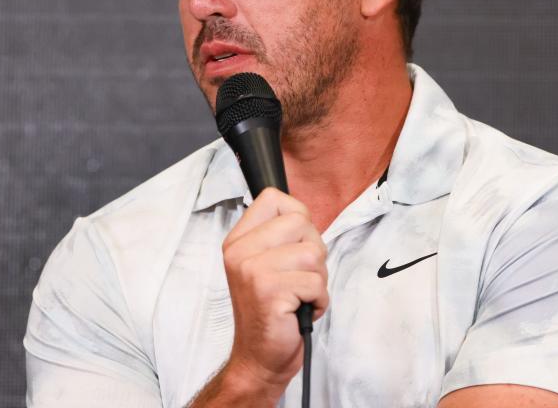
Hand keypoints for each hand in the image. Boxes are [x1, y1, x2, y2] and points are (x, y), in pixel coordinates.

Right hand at [220, 188, 328, 398]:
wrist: (259, 358)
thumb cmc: (273, 310)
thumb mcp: (267, 263)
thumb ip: (281, 235)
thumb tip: (304, 214)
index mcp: (238, 240)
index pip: (274, 198)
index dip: (297, 219)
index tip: (293, 246)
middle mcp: (240, 251)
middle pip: (301, 222)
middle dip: (313, 252)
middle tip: (297, 278)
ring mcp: (253, 271)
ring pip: (313, 253)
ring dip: (317, 279)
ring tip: (298, 295)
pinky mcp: (270, 292)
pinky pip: (317, 283)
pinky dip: (319, 301)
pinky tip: (300, 310)